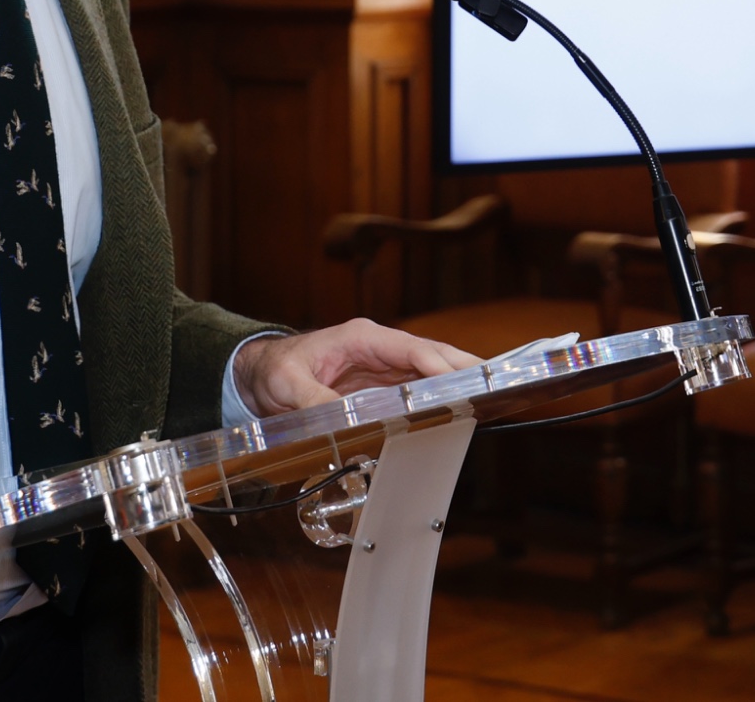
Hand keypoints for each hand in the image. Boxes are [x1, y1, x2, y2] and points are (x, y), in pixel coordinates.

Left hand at [233, 320, 480, 415]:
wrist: (260, 375)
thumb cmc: (274, 371)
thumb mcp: (287, 384)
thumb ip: (313, 398)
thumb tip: (340, 417)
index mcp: (360, 338)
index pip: (408, 348)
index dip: (434, 363)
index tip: (456, 379)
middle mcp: (377, 349)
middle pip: (429, 355)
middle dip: (461, 367)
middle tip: (494, 382)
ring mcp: (381, 367)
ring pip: (428, 371)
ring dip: (456, 382)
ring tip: (488, 396)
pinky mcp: (380, 386)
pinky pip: (416, 389)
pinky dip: (438, 396)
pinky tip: (458, 409)